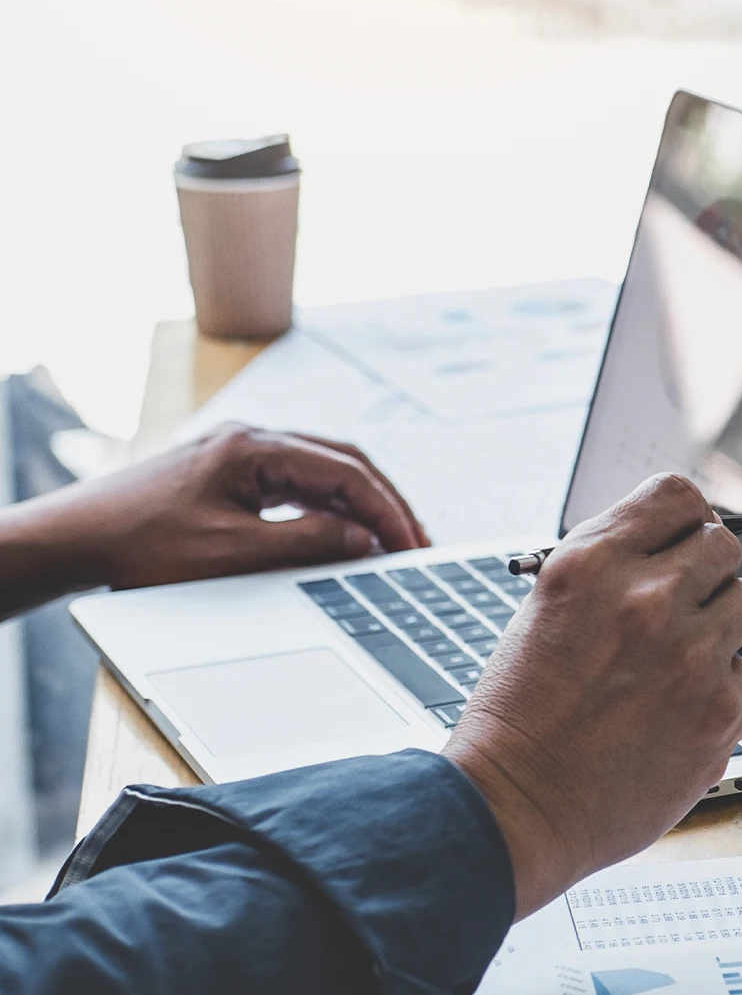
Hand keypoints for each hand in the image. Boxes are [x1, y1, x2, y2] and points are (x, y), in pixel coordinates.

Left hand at [0, 424, 425, 615]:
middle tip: (418, 543)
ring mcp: (240, 457)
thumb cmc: (138, 543)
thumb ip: (306, 543)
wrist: (70, 540)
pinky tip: (341, 535)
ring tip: (390, 542)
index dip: (388, 511)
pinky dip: (328, 509)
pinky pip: (296, 485)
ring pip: (322, 473)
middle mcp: (252, 441)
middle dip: (386, 503)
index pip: (347, 472)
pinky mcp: (229, 477)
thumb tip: (364, 539)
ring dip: (360, 506)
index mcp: (255, 447)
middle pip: (343, 463)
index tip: (414, 546)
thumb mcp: (232, 552)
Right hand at [442, 473, 741, 918]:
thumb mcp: (546, 610)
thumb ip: (612, 570)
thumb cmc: (518, 718)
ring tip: (681, 658)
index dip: (683, 519)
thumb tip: (668, 547)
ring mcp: (691, 654)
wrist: (515, 809)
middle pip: (723, 543)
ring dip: (722, 622)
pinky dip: (717, 686)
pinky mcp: (721, 710)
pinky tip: (674, 711)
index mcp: (592, 563)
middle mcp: (648, 598)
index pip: (677, 495)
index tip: (681, 540)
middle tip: (681, 606)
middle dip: (705, 571)